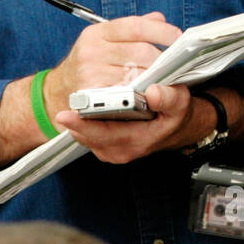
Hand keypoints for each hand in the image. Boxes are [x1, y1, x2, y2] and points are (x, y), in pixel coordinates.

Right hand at [41, 11, 183, 114]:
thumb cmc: (86, 66)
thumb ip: (132, 30)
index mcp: (97, 33)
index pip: (136, 26)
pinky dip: (140, 93)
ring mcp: (90, 73)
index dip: (161, 31)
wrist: (56, 93)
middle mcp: (91, 50)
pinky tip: (145, 93)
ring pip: (137, 74)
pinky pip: (126, 92)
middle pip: (142, 52)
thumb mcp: (103, 41)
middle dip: (161, 60)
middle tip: (171, 66)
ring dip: (153, 78)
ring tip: (160, 80)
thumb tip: (159, 19)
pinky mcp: (92, 94)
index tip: (177, 37)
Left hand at [53, 83, 201, 163]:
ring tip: (72, 107)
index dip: (83, 124)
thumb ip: (170, 99)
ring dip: (78, 123)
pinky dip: (84, 124)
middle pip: (88, 136)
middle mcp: (120, 150)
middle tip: (62, 109)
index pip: (103, 134)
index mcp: (135, 142)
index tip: (67, 115)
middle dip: (75, 123)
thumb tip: (153, 92)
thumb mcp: (181, 105)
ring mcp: (112, 150)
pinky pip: (89, 135)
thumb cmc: (178, 117)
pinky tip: (82, 111)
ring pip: (86, 137)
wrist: (181, 129)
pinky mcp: (107, 145)